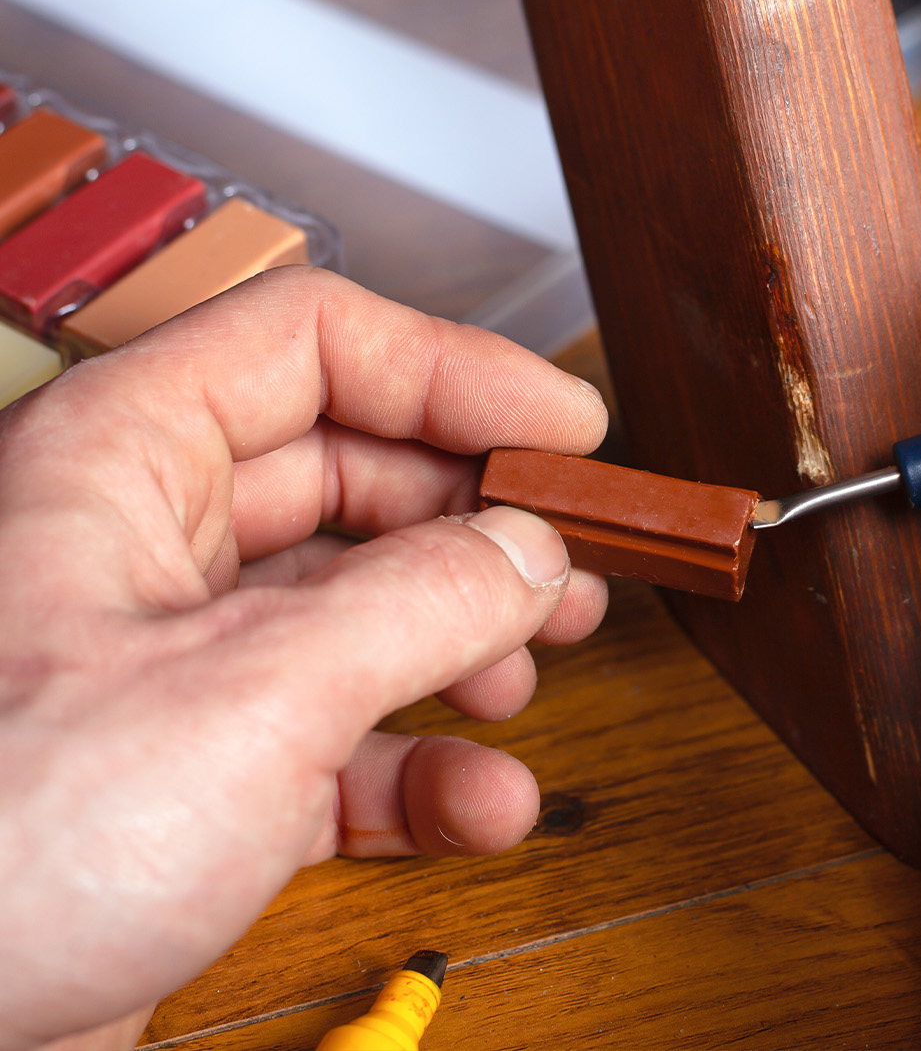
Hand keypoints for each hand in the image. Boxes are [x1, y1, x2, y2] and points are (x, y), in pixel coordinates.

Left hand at [0, 267, 609, 1049]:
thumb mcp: (247, 695)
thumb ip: (417, 603)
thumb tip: (527, 552)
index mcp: (120, 463)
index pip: (314, 348)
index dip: (453, 372)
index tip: (563, 427)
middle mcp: (146, 553)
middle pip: (355, 481)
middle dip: (475, 526)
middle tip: (568, 564)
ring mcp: (172, 673)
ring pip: (355, 615)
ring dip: (462, 647)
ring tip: (528, 680)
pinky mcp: (193, 783)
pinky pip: (337, 744)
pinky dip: (421, 770)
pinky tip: (480, 804)